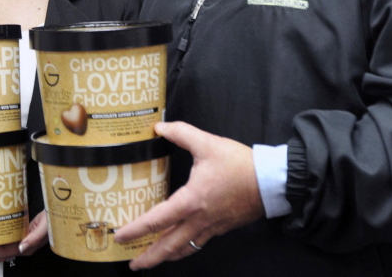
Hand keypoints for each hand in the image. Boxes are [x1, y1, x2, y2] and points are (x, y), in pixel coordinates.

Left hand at [0, 210, 49, 261]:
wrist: (59, 212)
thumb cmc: (53, 219)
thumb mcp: (45, 227)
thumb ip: (34, 239)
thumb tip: (21, 248)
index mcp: (25, 247)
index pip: (0, 253)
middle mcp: (21, 246)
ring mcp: (20, 241)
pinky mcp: (20, 233)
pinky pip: (2, 240)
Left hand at [112, 121, 264, 270]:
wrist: (272, 182)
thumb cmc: (240, 164)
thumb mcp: (208, 143)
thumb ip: (181, 133)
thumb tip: (159, 127)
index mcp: (192, 201)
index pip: (157, 220)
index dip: (136, 229)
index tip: (119, 236)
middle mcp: (199, 219)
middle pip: (169, 245)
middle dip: (149, 257)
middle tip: (132, 264)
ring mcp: (212, 227)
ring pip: (184, 249)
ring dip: (166, 256)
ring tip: (152, 260)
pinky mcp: (222, 227)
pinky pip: (198, 243)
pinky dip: (184, 249)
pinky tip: (180, 246)